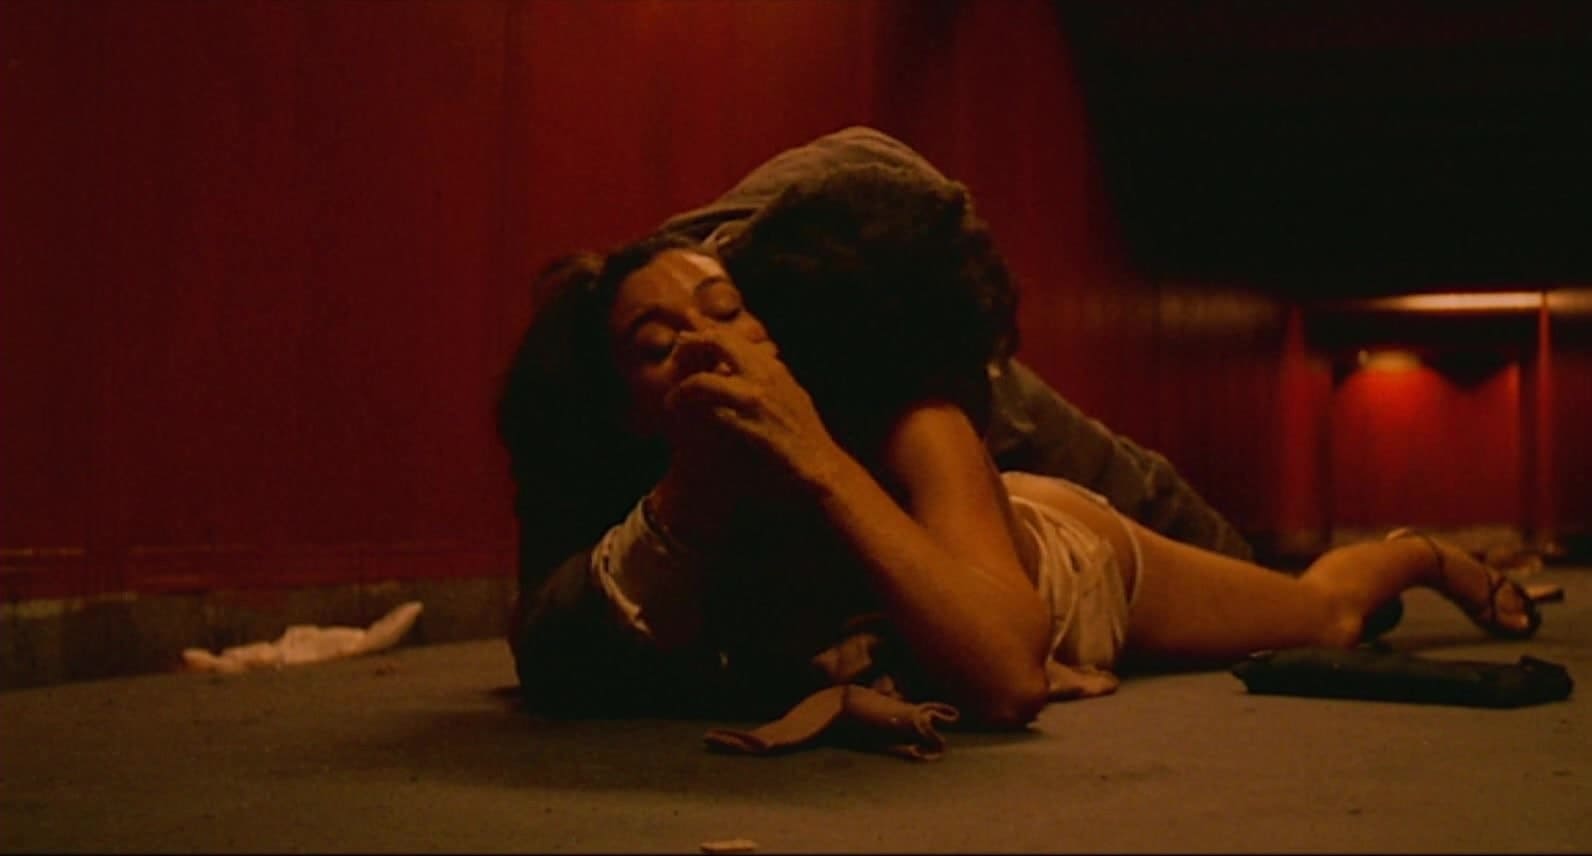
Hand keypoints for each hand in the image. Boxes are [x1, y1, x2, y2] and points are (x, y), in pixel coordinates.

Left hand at [664, 328, 848, 493]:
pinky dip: (691, 411)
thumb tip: (764, 358)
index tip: (686, 324)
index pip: (733, 336)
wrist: (820, 466)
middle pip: (717, 342)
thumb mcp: (792, 396)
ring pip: (704, 379)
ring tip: (672, 402)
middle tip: (674, 359)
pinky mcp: (748, 423)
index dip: (706, 327)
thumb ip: (772, 377)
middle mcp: (765, 375)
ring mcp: (757, 398)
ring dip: (682, 389)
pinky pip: (708, 411)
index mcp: (774, 367)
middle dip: (690, 346)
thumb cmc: (805, 438)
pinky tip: (681, 419)